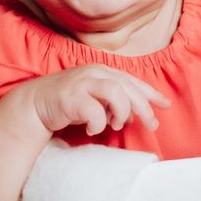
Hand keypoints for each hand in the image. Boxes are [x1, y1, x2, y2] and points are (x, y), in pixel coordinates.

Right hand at [30, 64, 171, 139]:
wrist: (35, 104)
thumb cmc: (69, 102)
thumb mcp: (95, 99)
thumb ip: (115, 103)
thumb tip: (134, 117)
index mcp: (103, 71)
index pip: (133, 81)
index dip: (151, 93)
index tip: (165, 105)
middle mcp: (95, 72)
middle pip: (129, 88)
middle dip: (144, 108)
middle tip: (151, 125)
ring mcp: (82, 83)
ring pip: (116, 93)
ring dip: (120, 112)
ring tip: (115, 124)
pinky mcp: (71, 97)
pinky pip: (94, 112)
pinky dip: (98, 124)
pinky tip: (92, 129)